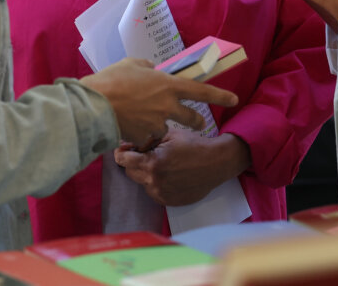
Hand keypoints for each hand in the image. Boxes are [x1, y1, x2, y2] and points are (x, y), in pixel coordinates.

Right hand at [81, 59, 237, 149]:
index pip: (201, 91)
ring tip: (140, 117)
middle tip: (197, 121)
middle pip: (192, 118)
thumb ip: (147, 67)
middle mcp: (167, 106)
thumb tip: (151, 70)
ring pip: (165, 128)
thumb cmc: (113, 79)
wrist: (95, 104)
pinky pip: (145, 136)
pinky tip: (126, 124)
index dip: (220, 96)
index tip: (234, 100)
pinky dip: (139, 132)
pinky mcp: (143, 137)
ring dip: (158, 125)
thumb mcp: (132, 64)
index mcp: (168, 85)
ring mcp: (156, 123)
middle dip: (197, 121)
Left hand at [113, 127, 250, 206]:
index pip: (122, 160)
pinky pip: (153, 192)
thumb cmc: (192, 145)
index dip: (122, 153)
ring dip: (145, 174)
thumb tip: (125, 143)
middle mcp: (154, 181)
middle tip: (146, 154)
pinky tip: (169, 175)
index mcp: (152, 163)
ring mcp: (161, 194)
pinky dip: (156, 184)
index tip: (124, 149)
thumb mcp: (168, 135)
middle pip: (129, 172)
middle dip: (134, 162)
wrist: (216, 163)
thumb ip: (145, 139)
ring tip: (162, 164)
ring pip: (141, 183)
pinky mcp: (168, 202)